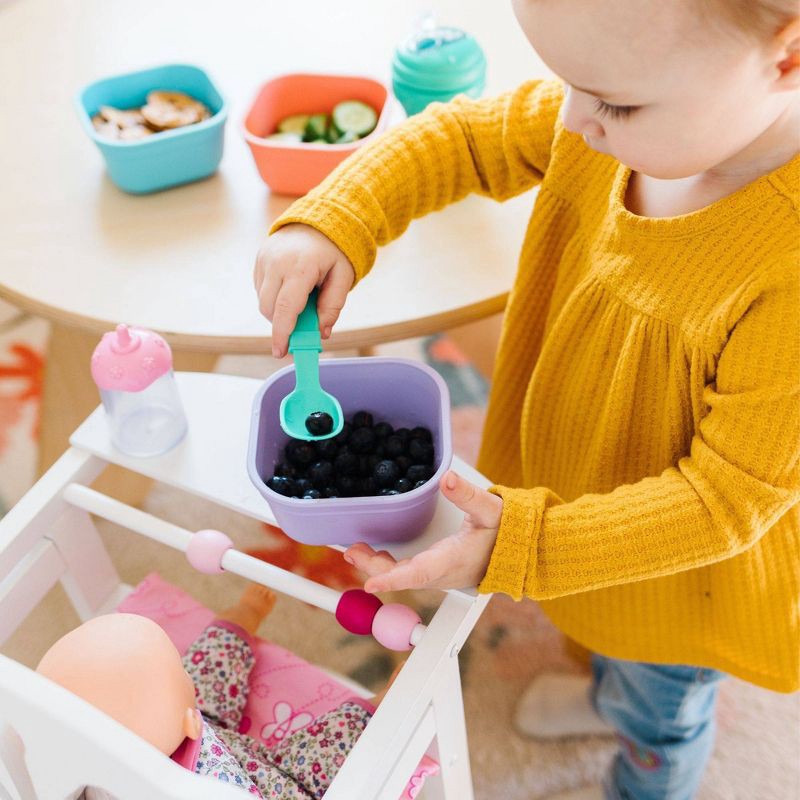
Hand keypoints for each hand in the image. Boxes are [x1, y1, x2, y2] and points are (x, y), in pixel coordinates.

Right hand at [253, 224, 355, 357]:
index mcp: (301, 267)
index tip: (280, 352)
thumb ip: (332, 306)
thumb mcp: (343, 276)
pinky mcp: (259, 260)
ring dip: (278, 312)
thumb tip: (322, 333)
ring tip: (300, 301)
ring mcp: (264, 260)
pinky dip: (273, 299)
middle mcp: (277, 263)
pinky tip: (289, 291)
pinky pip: (261, 290)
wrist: (317, 220)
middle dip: (282, 325)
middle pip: (270, 308)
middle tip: (300, 329)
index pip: (285, 308)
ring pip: (263, 301)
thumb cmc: (333, 250)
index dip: (282, 334)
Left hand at [343, 471, 502, 591]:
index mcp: (455, 560)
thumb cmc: (508, 532)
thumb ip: (468, 495)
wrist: (520, 550)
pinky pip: (408, 573)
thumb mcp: (491, 509)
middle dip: (375, 568)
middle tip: (352, 551)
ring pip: (404, 576)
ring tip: (356, 550)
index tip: (370, 583)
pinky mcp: (436, 571)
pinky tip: (375, 555)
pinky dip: (388, 566)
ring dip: (378, 566)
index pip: (421, 573)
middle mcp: (444, 573)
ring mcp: (439, 575)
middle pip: (405, 576)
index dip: (394, 579)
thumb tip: (447, 478)